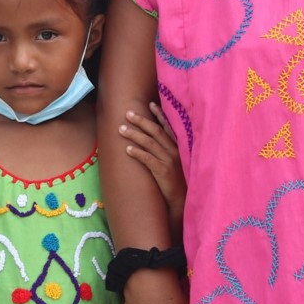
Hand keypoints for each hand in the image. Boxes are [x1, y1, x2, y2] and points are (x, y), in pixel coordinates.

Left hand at [120, 103, 185, 235]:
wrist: (182, 200)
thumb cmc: (177, 179)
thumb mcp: (176, 161)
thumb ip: (168, 148)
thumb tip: (154, 137)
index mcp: (179, 147)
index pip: (168, 127)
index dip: (159, 115)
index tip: (150, 104)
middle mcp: (175, 151)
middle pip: (156, 131)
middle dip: (141, 121)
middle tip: (127, 114)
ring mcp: (170, 161)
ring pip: (149, 143)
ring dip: (134, 134)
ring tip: (121, 129)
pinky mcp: (163, 172)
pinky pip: (148, 159)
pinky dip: (137, 152)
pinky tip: (127, 149)